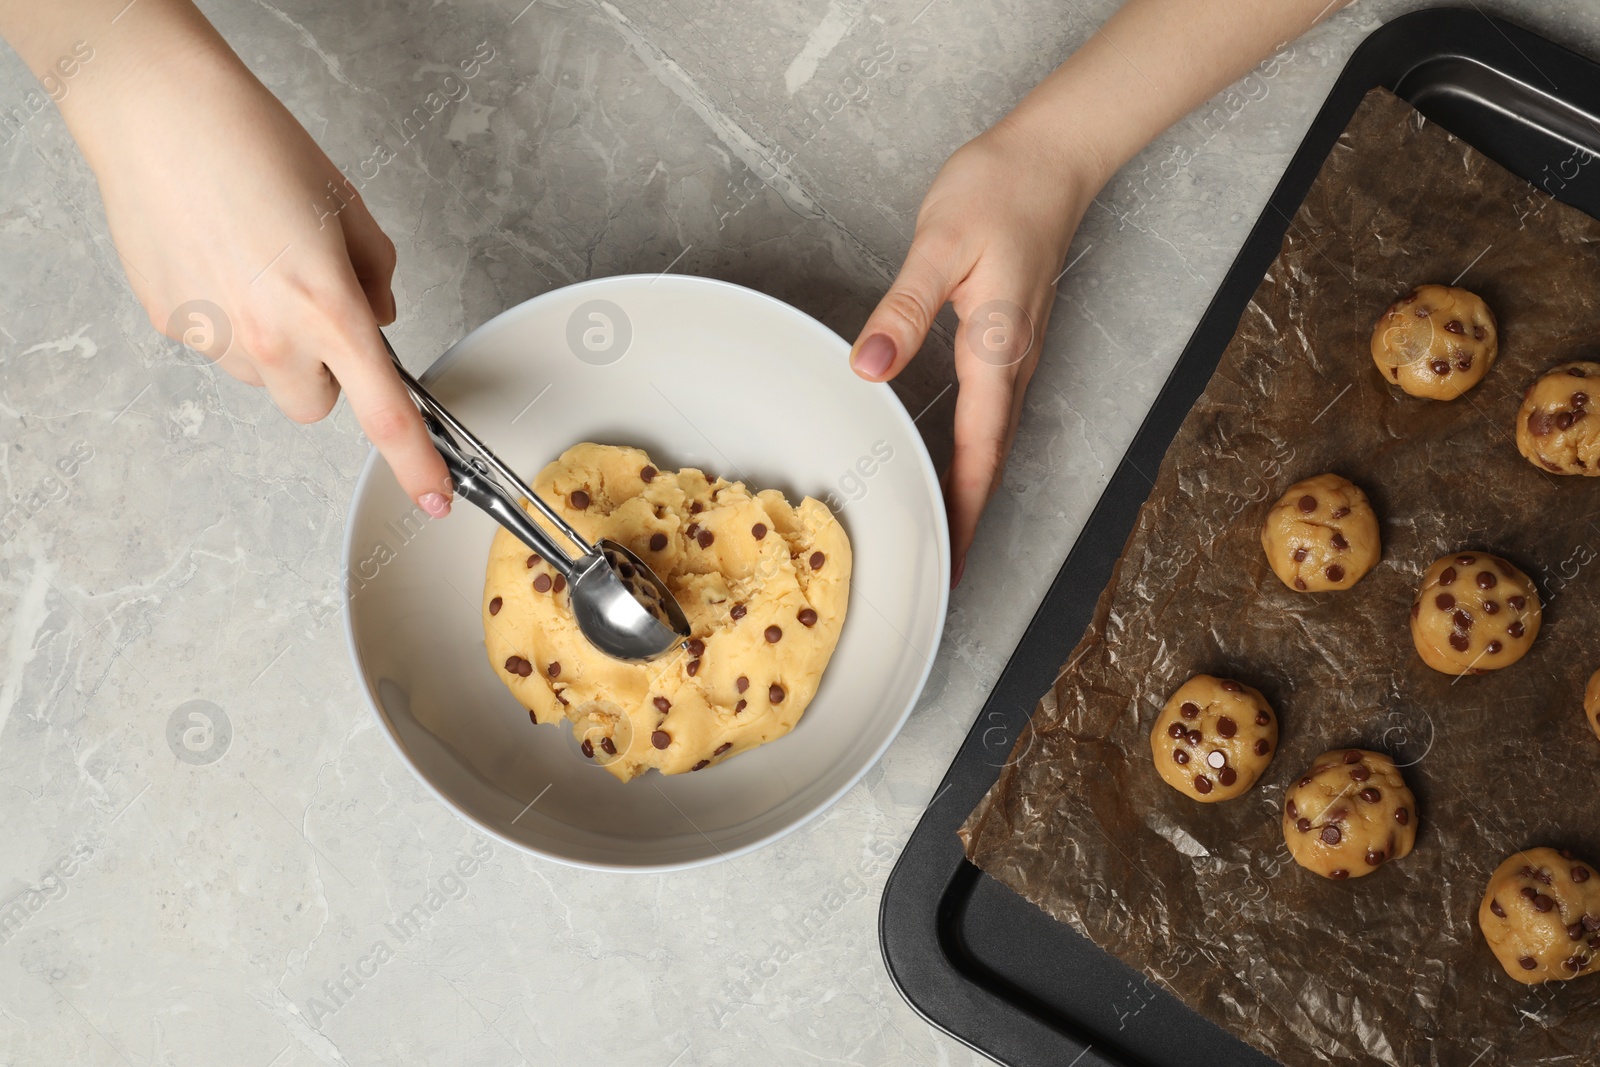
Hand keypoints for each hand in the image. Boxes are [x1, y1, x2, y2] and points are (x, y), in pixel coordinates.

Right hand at [61, 14, 451, 515]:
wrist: (160, 115)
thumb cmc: (255, 147)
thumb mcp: (348, 210)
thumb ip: (377, 276)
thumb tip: (378, 316)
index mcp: (330, 310)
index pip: (386, 415)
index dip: (415, 464)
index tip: (432, 497)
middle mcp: (271, 337)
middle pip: (314, 406)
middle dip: (325, 374)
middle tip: (315, 311)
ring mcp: (216, 337)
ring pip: (263, 376)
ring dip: (273, 343)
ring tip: (257, 265)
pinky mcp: (172, 324)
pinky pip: (218, 344)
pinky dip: (227, 316)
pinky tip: (219, 259)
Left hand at [850, 116, 1092, 584]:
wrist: (1050, 158)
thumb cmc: (997, 193)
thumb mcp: (939, 245)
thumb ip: (902, 311)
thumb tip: (867, 368)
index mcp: (995, 351)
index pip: (979, 453)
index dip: (965, 514)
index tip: (953, 566)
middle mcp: (1012, 365)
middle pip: (992, 463)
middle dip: (969, 521)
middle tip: (943, 575)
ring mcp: (1015, 357)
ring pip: (994, 444)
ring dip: (972, 493)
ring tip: (944, 538)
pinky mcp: (1007, 343)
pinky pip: (991, 418)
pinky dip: (973, 456)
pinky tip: (952, 467)